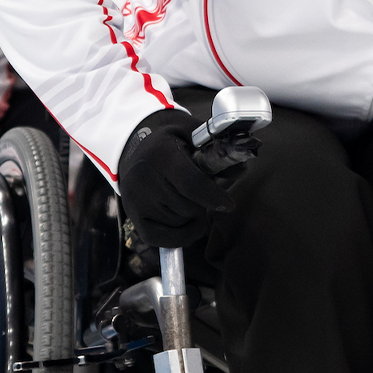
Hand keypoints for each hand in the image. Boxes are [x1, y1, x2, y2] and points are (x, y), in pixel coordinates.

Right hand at [118, 108, 227, 246]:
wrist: (136, 144)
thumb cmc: (172, 140)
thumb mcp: (194, 134)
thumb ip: (217, 151)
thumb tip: (240, 170)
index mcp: (161, 154)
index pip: (190, 183)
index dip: (213, 197)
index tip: (229, 205)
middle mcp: (143, 178)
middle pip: (186, 207)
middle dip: (203, 204)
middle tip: (204, 194)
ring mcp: (134, 199)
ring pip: (177, 223)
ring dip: (190, 217)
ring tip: (188, 199)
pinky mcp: (132, 215)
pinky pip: (159, 239)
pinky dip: (178, 236)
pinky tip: (186, 224)